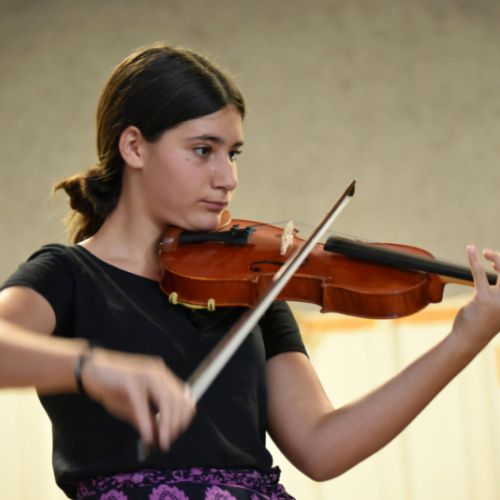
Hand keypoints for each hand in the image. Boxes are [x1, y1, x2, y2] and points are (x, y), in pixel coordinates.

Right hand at [80, 349, 195, 450]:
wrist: (91, 371)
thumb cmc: (112, 387)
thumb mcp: (135, 406)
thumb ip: (149, 419)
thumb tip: (159, 437)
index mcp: (162, 377)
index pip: (184, 397)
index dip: (184, 418)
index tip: (177, 433)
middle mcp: (158, 373)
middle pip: (178, 401)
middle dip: (176, 425)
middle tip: (167, 441)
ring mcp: (146, 375)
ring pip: (166, 402)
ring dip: (166, 426)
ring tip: (161, 441)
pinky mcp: (131, 380)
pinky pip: (143, 405)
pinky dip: (146, 423)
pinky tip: (146, 436)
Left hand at [452, 245, 499, 351]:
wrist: (468, 340)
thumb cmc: (480, 324)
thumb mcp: (495, 308)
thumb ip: (499, 294)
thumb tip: (496, 276)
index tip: (495, 262)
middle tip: (488, 254)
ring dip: (495, 257)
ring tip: (483, 252)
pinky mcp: (485, 299)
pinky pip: (480, 274)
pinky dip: (475, 260)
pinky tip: (471, 251)